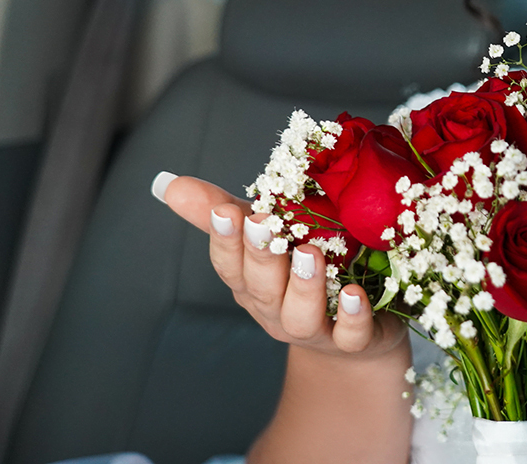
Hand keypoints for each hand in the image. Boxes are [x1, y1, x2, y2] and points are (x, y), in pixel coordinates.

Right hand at [157, 174, 409, 360]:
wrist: (355, 336)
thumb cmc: (300, 275)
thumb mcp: (263, 239)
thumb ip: (220, 211)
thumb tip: (170, 184)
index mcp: (252, 283)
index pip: (230, 264)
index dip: (225, 240)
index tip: (225, 210)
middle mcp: (277, 310)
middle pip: (261, 288)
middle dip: (259, 256)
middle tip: (262, 223)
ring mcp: (316, 329)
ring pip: (300, 316)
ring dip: (303, 286)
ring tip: (310, 254)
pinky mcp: (356, 341)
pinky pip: (351, 336)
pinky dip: (351, 317)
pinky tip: (354, 294)